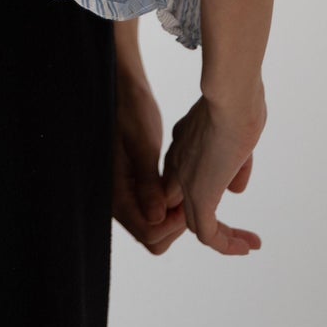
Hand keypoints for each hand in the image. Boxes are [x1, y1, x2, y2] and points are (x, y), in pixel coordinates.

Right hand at [112, 65, 190, 254]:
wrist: (124, 90)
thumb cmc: (130, 111)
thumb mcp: (140, 144)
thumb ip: (146, 183)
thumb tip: (157, 216)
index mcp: (119, 196)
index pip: (150, 233)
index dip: (175, 226)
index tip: (196, 205)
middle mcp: (124, 201)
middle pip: (157, 236)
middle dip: (181, 224)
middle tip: (203, 197)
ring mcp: (133, 194)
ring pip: (162, 223)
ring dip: (184, 214)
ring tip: (207, 188)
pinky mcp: (143, 183)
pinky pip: (164, 206)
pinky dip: (182, 202)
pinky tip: (201, 181)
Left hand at [160, 93, 265, 255]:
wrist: (231, 95)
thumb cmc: (239, 102)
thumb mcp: (237, 130)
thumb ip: (234, 162)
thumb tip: (236, 190)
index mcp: (184, 141)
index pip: (183, 176)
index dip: (201, 189)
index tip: (229, 189)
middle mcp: (178, 164)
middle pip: (181, 203)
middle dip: (207, 218)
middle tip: (233, 232)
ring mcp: (187, 181)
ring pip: (194, 223)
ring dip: (222, 237)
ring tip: (246, 245)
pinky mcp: (201, 195)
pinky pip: (207, 234)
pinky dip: (225, 244)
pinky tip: (247, 247)